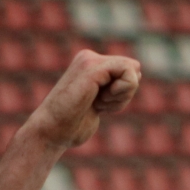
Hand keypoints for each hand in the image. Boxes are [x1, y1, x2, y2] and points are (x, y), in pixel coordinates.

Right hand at [21, 50, 141, 151]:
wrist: (51, 132)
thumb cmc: (73, 124)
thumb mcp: (99, 102)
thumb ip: (114, 86)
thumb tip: (138, 73)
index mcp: (90, 63)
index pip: (129, 70)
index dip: (124, 92)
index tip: (102, 104)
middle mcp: (89, 57)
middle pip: (134, 68)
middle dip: (125, 92)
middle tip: (101, 105)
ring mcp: (90, 60)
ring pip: (133, 69)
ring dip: (122, 95)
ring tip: (98, 104)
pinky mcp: (92, 68)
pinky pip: (128, 72)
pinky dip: (121, 93)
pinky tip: (100, 102)